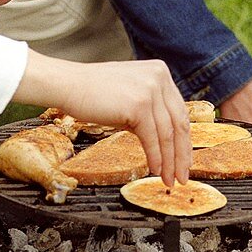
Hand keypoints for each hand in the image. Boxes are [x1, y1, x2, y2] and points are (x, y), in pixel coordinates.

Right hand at [14, 53, 191, 185]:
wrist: (68, 84)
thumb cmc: (92, 92)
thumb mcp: (129, 94)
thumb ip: (148, 109)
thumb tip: (163, 139)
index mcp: (159, 72)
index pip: (179, 111)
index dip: (183, 139)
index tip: (183, 159)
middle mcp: (159, 78)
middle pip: (178, 123)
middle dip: (182, 154)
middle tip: (182, 175)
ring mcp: (150, 90)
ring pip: (167, 134)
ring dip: (169, 161)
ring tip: (168, 178)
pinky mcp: (139, 105)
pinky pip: (152, 138)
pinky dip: (155, 157)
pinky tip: (155, 170)